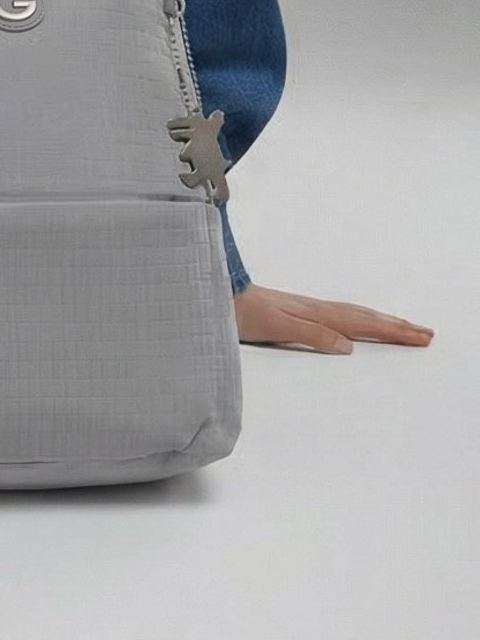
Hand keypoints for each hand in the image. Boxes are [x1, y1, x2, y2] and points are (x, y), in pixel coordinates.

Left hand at [233, 283, 433, 353]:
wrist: (214, 293)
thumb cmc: (238, 312)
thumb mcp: (275, 327)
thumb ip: (310, 334)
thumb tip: (348, 346)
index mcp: (314, 314)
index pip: (362, 323)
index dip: (392, 331)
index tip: (419, 337)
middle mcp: (313, 309)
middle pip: (363, 317)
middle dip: (396, 325)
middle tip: (426, 333)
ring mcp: (305, 308)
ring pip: (353, 314)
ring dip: (381, 321)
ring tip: (403, 326)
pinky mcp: (295, 311)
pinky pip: (338, 315)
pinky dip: (358, 319)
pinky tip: (357, 324)